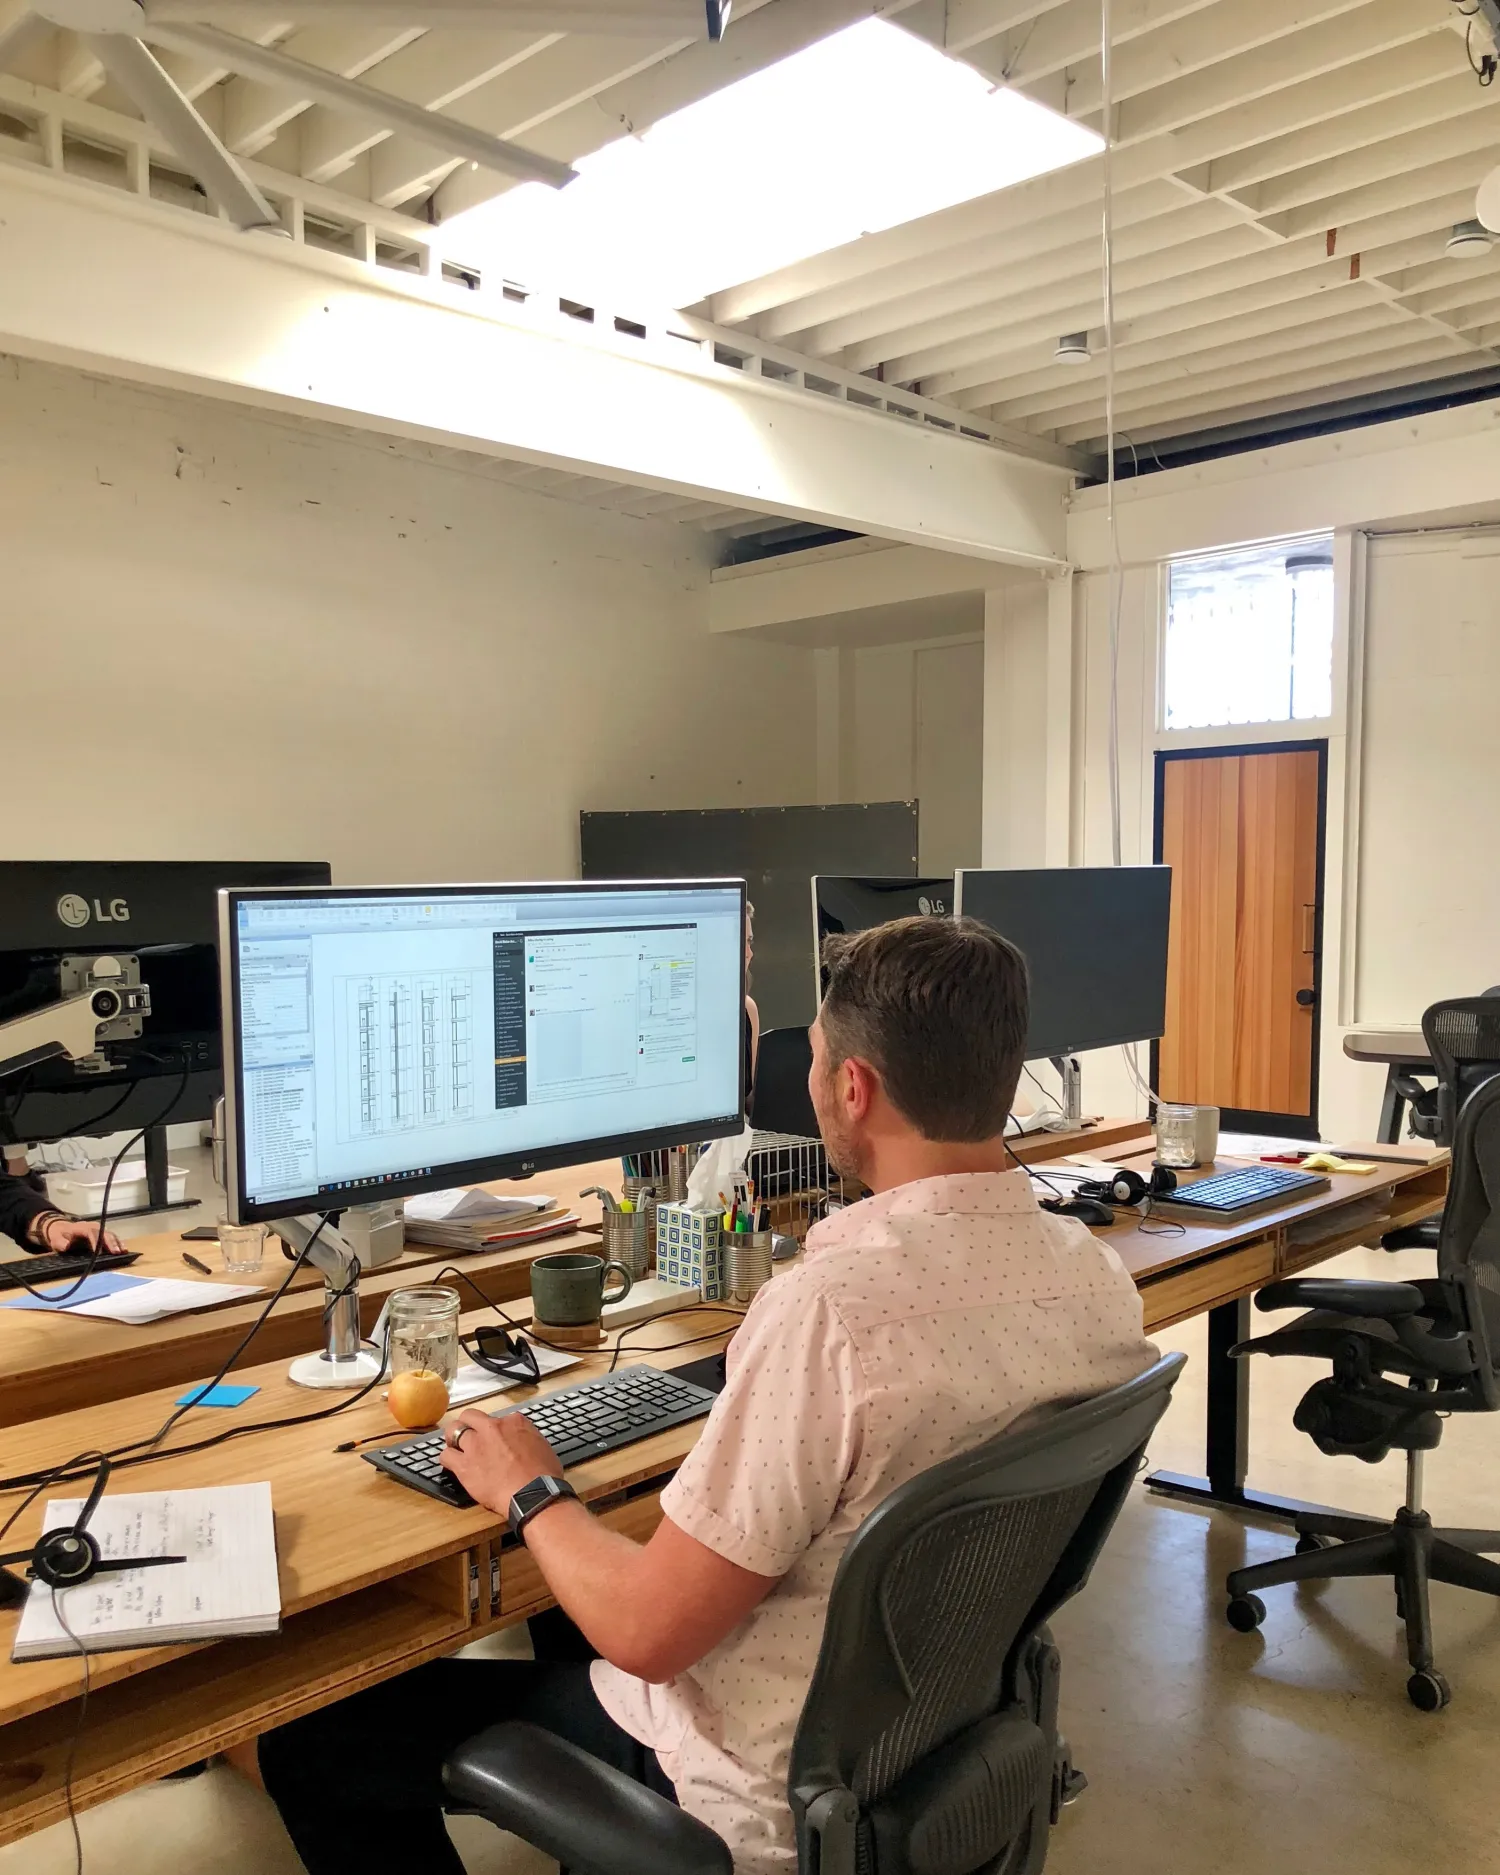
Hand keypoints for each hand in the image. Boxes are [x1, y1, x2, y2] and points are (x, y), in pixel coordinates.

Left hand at [38, 1216, 122, 1256]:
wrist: (61, 1229)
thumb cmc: (60, 1236)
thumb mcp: (56, 1239)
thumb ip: (60, 1243)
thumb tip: (67, 1246)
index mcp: (82, 1227)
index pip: (91, 1233)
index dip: (96, 1242)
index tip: (99, 1252)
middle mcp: (93, 1226)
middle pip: (104, 1233)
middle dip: (110, 1243)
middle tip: (116, 1252)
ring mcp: (99, 1229)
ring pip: (110, 1235)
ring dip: (117, 1243)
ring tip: (123, 1251)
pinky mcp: (102, 1234)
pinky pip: (112, 1237)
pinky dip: (118, 1243)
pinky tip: (124, 1249)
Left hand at [439, 1408, 562, 1516]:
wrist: (533, 1493)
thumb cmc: (543, 1476)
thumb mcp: (542, 1446)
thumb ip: (527, 1438)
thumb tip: (523, 1443)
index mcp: (514, 1422)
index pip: (498, 1419)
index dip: (495, 1430)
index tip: (495, 1440)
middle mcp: (493, 1428)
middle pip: (471, 1416)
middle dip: (468, 1424)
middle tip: (468, 1435)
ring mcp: (476, 1445)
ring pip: (453, 1430)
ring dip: (453, 1438)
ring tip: (455, 1447)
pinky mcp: (464, 1464)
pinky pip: (445, 1456)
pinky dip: (447, 1458)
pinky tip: (451, 1464)